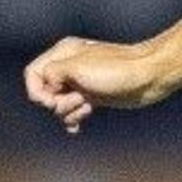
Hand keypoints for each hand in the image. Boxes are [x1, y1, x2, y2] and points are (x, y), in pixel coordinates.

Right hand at [22, 37, 169, 132]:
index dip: (36, 91)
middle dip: (56, 103)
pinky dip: (73, 119)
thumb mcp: (76, 68)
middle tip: (77, 99)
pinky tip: (77, 127)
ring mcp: (81, 82)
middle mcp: (69, 66)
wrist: (148, 78)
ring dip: (69, 111)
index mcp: (63, 53)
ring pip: (58, 104)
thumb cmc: (115, 71)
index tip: (50, 102)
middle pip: (44, 92)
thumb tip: (47, 90)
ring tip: (87, 106)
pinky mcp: (92, 96)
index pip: (33, 74)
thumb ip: (51, 74)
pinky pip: (72, 111)